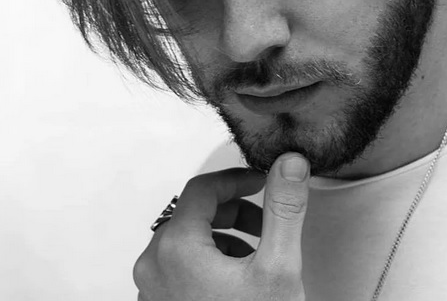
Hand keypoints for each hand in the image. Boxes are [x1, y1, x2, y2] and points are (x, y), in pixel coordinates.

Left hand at [134, 152, 309, 300]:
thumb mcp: (277, 267)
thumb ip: (284, 209)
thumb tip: (289, 164)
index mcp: (176, 248)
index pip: (203, 187)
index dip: (239, 178)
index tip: (264, 182)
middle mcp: (153, 266)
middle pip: (194, 212)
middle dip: (235, 209)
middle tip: (267, 220)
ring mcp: (152, 292)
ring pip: (187, 239)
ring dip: (224, 233)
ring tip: (257, 250)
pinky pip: (180, 266)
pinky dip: (210, 258)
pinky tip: (238, 278)